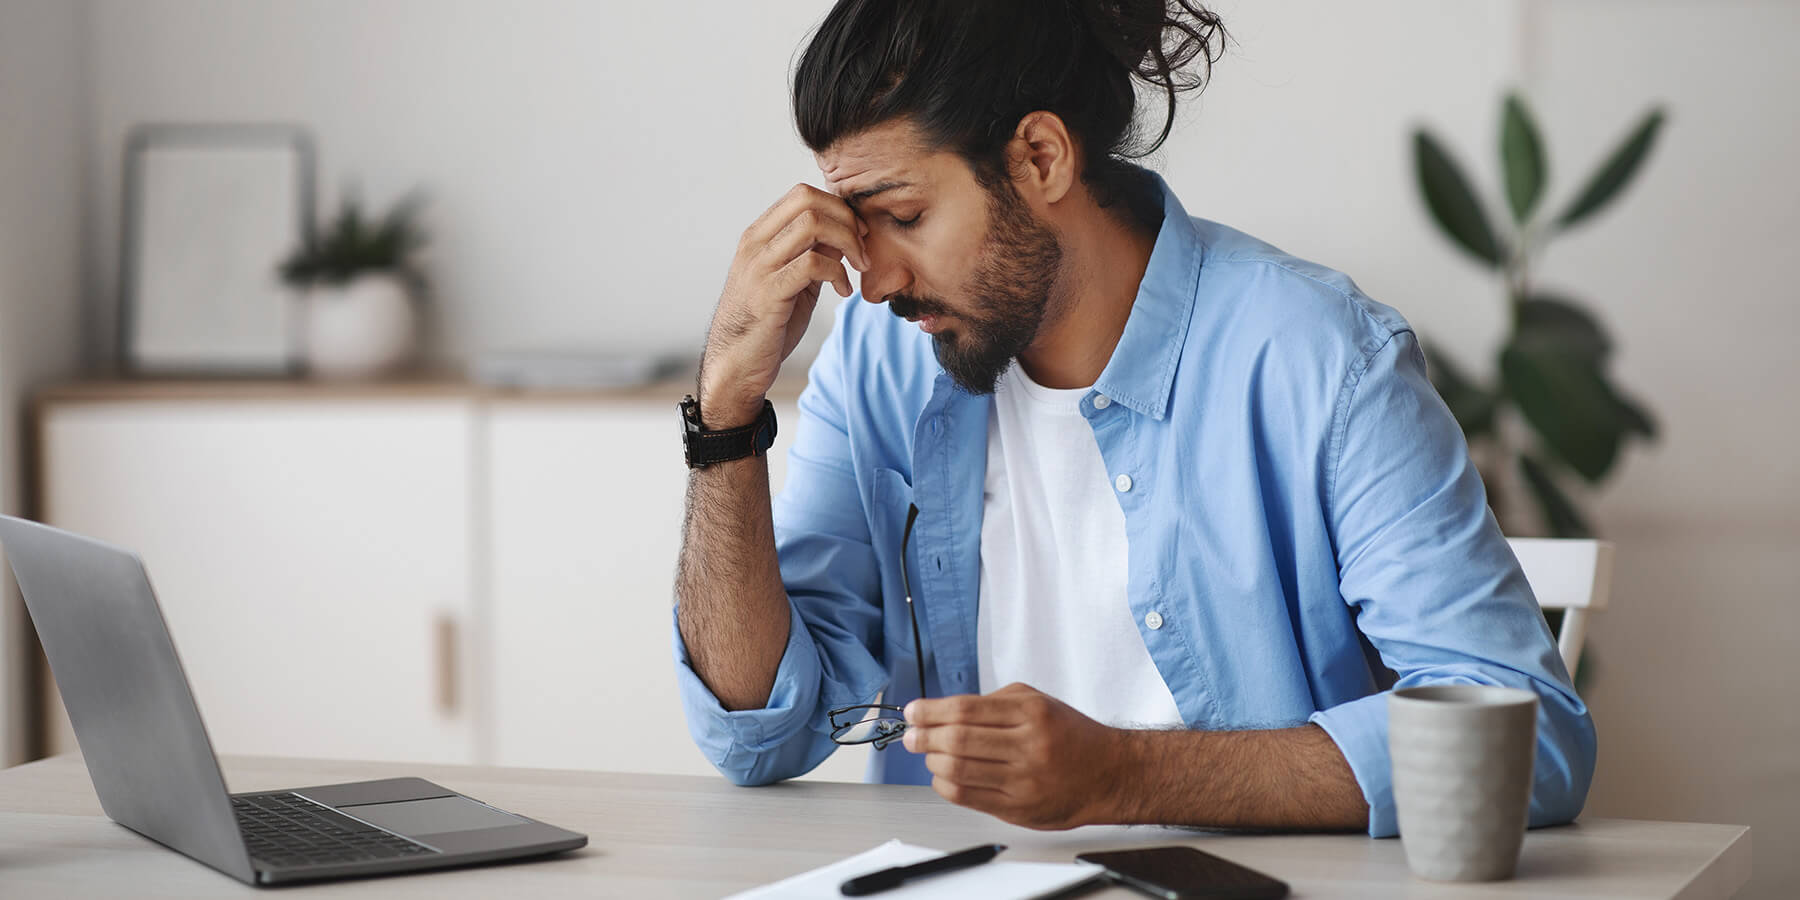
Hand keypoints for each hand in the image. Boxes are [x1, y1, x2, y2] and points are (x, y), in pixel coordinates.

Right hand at [698, 184, 868, 427]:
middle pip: (808, 200)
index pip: (802, 194)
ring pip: (812, 225)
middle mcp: (755, 244)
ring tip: (858, 268)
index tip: (859, 233)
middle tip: (862, 250)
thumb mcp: (794, 281)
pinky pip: (812, 263)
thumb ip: (814, 254)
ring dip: (847, 243)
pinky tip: (843, 293)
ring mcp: (759, 266)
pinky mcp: (769, 293)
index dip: (838, 208)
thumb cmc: (767, 324)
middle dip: (846, 220)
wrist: (736, 365)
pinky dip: (838, 274)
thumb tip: (846, 232)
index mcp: (759, 236)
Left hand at [902, 682, 1127, 829]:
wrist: (1109, 773)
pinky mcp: (1019, 809)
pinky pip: (968, 797)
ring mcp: (1023, 781)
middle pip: (958, 741)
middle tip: (911, 735)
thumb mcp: (1038, 702)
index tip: (914, 711)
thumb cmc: (1071, 736)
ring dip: (932, 761)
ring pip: (959, 770)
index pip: (966, 710)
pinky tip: (943, 776)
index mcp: (1031, 714)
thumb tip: (943, 711)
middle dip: (924, 737)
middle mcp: (1028, 746)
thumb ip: (993, 702)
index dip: (931, 711)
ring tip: (927, 753)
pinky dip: (946, 785)